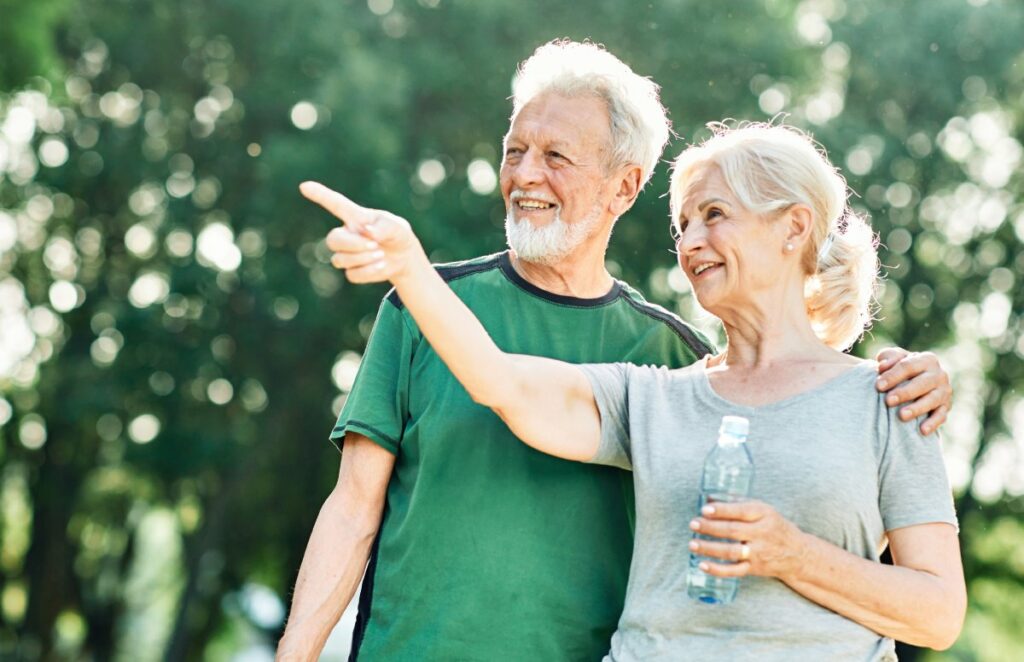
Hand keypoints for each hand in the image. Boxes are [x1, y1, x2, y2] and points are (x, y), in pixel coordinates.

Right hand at [300, 181, 427, 285]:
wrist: (404, 257)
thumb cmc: (397, 235)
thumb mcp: (397, 227)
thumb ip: (385, 227)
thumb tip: (368, 232)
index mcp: (355, 217)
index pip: (335, 205)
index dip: (320, 195)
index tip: (304, 186)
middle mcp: (347, 234)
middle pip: (333, 240)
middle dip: (353, 245)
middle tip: (374, 245)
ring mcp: (347, 254)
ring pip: (340, 259)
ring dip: (363, 258)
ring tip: (381, 254)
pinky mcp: (353, 271)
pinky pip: (352, 274)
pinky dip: (368, 271)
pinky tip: (380, 265)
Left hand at [688, 499, 807, 581]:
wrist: (798, 554)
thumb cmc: (774, 526)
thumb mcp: (763, 510)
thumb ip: (738, 503)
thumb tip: (708, 499)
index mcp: (764, 515)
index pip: (741, 511)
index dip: (722, 510)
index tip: (704, 509)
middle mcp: (762, 534)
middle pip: (733, 531)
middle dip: (710, 528)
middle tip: (693, 524)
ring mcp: (758, 553)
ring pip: (731, 552)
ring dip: (709, 548)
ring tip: (693, 544)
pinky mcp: (755, 568)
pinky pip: (734, 571)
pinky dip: (717, 570)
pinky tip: (702, 565)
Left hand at [875, 348, 951, 435]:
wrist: (915, 381)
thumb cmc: (900, 369)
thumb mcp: (894, 358)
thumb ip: (888, 357)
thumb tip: (883, 366)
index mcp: (926, 360)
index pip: (908, 366)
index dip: (893, 376)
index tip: (878, 386)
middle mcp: (939, 374)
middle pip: (922, 383)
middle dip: (905, 393)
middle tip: (888, 401)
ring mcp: (944, 391)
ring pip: (932, 400)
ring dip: (917, 408)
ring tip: (901, 416)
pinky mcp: (945, 407)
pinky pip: (941, 416)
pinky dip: (933, 423)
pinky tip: (922, 430)